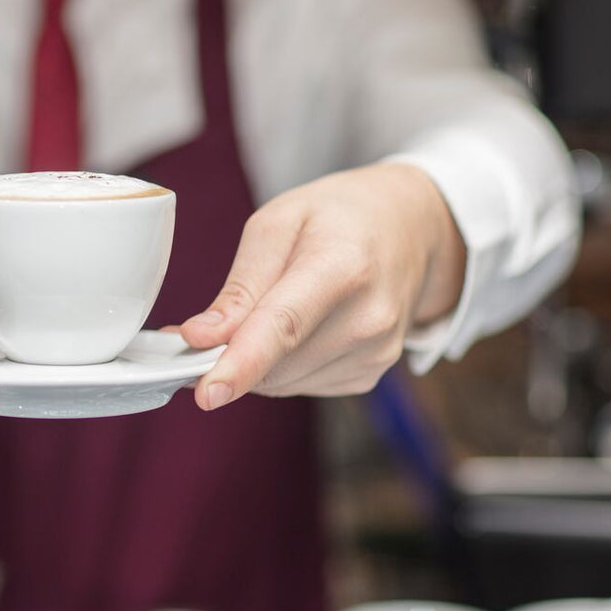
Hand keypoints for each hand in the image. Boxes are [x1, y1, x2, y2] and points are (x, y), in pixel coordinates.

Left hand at [179, 162, 464, 408]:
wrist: (410, 227)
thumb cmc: (339, 217)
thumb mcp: (278, 224)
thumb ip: (239, 287)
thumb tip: (199, 336)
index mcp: (343, 266)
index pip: (284, 327)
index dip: (241, 364)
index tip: (206, 393)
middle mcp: (369, 317)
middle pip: (276, 363)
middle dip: (231, 354)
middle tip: (214, 324)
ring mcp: (376, 352)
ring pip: (282, 382)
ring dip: (258, 360)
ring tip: (272, 309)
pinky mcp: (371, 374)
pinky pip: (301, 385)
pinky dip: (283, 365)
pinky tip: (299, 327)